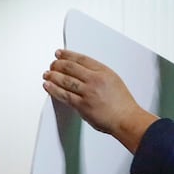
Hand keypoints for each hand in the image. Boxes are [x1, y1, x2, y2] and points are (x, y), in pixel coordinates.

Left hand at [42, 50, 157, 150]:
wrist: (126, 119)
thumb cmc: (122, 104)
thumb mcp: (114, 81)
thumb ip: (98, 75)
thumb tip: (82, 73)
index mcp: (104, 72)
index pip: (81, 59)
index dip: (68, 55)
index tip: (60, 53)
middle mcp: (95, 80)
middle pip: (71, 67)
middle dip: (58, 64)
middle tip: (52, 64)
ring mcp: (88, 92)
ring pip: (65, 80)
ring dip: (53, 75)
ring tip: (47, 74)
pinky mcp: (82, 105)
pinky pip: (64, 95)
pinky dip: (53, 89)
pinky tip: (48, 86)